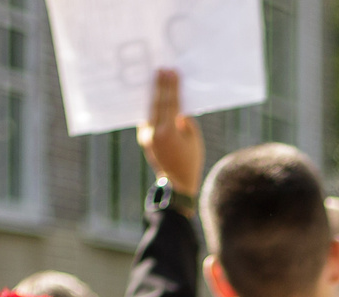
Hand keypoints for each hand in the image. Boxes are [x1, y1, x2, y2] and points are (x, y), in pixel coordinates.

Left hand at [138, 70, 203, 198]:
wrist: (176, 185)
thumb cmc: (190, 162)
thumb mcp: (194, 140)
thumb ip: (185, 122)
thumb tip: (177, 107)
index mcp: (167, 132)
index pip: (169, 103)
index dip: (171, 87)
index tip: (171, 72)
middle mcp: (153, 133)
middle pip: (157, 103)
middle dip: (160, 86)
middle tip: (161, 69)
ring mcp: (146, 136)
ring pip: (150, 110)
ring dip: (154, 94)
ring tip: (156, 79)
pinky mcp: (144, 138)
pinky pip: (148, 119)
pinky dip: (152, 107)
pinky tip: (154, 97)